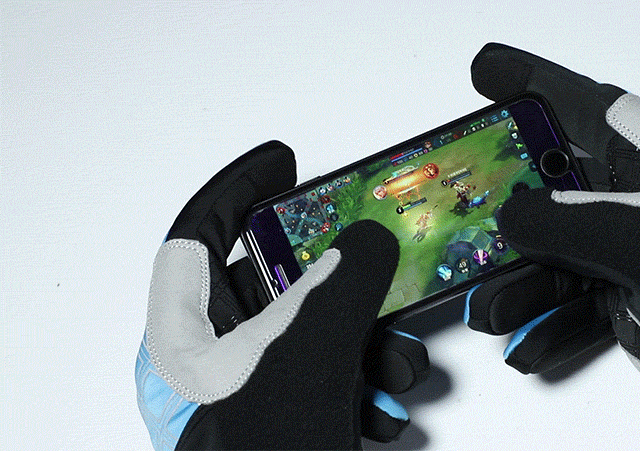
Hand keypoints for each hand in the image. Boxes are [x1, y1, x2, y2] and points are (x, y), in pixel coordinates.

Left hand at [135, 142, 427, 449]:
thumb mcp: (303, 362)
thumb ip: (340, 286)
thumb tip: (367, 238)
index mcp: (184, 340)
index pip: (196, 238)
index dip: (237, 190)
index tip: (282, 161)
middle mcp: (212, 364)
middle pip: (271, 286)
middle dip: (337, 285)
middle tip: (370, 267)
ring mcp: (253, 397)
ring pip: (314, 335)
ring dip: (364, 342)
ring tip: (395, 364)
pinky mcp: (289, 424)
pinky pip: (331, 378)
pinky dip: (364, 383)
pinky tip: (385, 408)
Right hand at [464, 43, 639, 449]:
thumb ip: (574, 226)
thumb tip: (512, 216)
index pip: (593, 112)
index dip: (538, 85)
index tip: (487, 73)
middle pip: (559, 186)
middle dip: (509, 200)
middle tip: (463, 203)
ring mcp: (633, 259)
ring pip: (554, 254)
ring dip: (517, 281)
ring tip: (488, 306)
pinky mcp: (625, 304)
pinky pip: (567, 305)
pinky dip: (542, 324)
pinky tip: (522, 339)